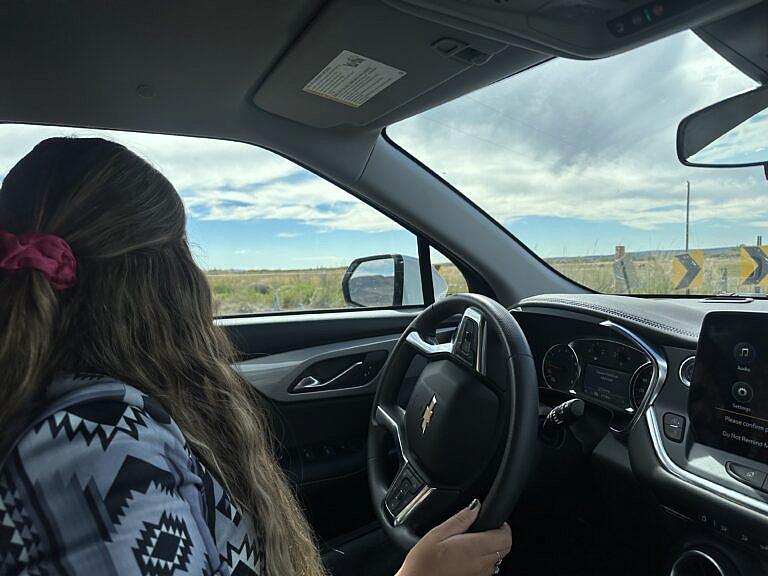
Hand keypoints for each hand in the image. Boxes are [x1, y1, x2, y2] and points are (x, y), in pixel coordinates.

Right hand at [396, 499, 511, 575]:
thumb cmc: (423, 562)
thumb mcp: (437, 533)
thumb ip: (460, 519)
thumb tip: (475, 506)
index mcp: (473, 548)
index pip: (505, 536)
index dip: (503, 525)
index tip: (493, 519)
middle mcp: (481, 564)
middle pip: (506, 548)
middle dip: (500, 535)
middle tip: (484, 528)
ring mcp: (479, 575)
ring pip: (498, 559)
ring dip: (492, 548)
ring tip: (473, 541)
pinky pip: (488, 569)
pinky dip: (484, 560)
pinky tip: (467, 555)